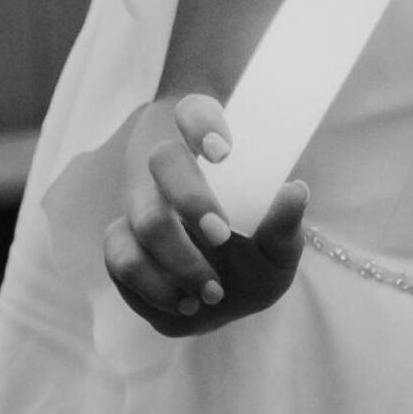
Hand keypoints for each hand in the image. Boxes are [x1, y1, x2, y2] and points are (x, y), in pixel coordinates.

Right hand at [106, 93, 308, 337]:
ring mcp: (137, 206)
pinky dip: (152, 288)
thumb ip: (284, 225)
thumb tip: (293, 191)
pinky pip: (119, 260)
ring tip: (212, 292)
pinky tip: (184, 303)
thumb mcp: (278, 246)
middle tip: (223, 235)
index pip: (196, 110)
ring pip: (137, 219)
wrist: (223, 290)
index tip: (223, 151)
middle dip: (192, 201)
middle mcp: (168, 170)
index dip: (202, 124)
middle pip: (163, 160)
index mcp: (209, 151)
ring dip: (174, 260)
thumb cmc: (254, 253)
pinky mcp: (120, 243)